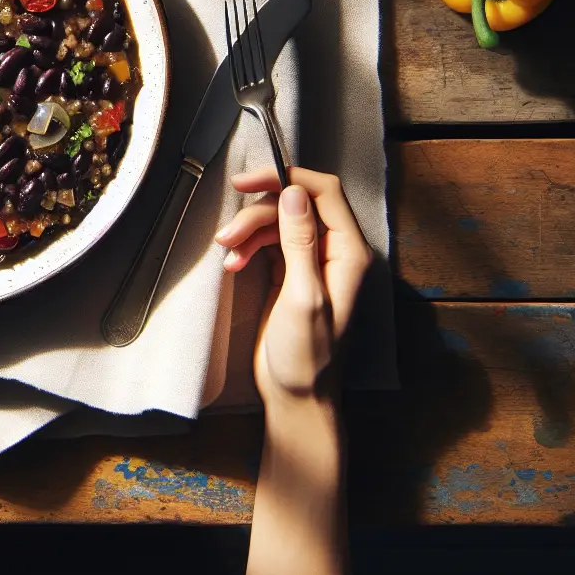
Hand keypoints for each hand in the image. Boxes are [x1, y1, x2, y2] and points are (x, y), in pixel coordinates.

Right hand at [215, 168, 370, 404]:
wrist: (298, 396)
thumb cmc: (307, 356)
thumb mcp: (302, 298)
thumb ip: (299, 243)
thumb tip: (294, 194)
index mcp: (349, 253)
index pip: (325, 193)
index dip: (288, 178)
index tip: (250, 180)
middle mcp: (335, 252)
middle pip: (297, 204)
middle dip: (259, 211)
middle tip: (228, 230)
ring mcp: (312, 262)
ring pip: (279, 222)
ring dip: (249, 230)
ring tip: (226, 250)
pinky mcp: (291, 273)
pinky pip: (270, 242)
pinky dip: (249, 246)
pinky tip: (233, 263)